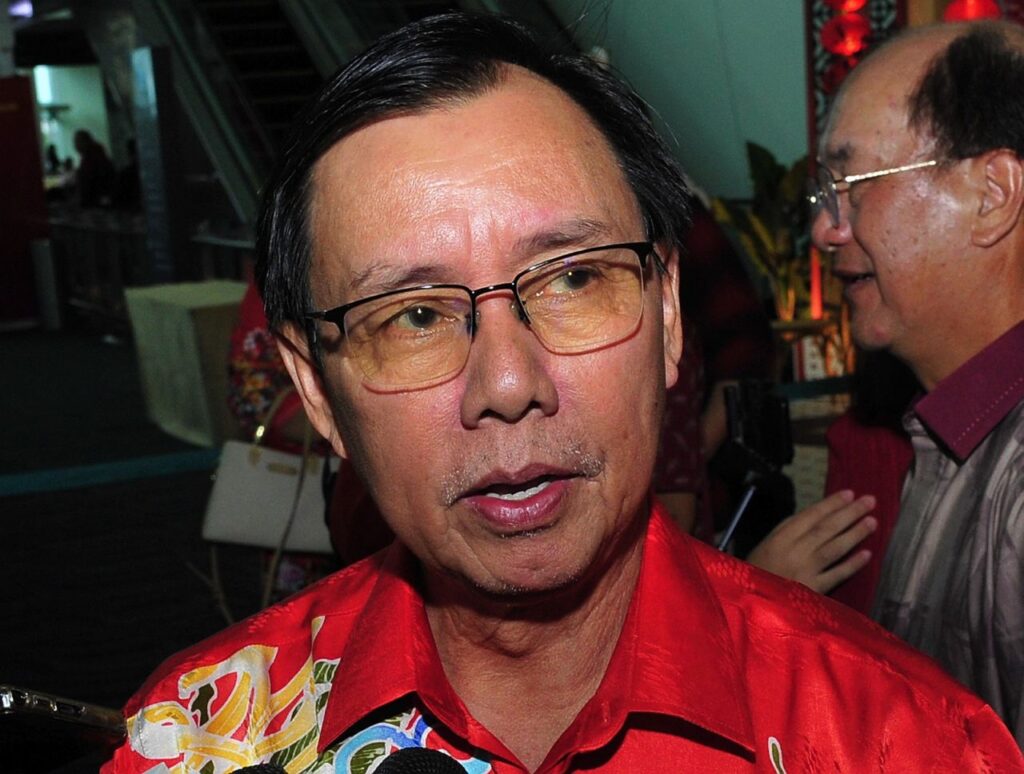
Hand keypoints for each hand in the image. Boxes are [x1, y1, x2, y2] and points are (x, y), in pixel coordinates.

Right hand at [745, 490, 877, 593]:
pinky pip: (836, 575)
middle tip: (870, 501)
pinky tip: (867, 554)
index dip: (831, 504)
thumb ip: (786, 530)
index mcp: (780, 538)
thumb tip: (814, 516)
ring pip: (834, 549)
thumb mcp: (764, 544)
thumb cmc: (757, 570)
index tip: (850, 494)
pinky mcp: (814, 591)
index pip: (810, 516)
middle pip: (826, 530)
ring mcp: (805, 572)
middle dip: (849, 514)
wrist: (752, 602)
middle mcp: (794, 552)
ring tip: (872, 522)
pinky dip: (851, 565)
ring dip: (854, 534)